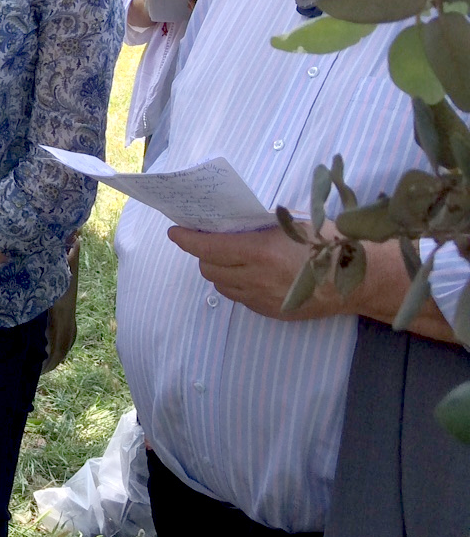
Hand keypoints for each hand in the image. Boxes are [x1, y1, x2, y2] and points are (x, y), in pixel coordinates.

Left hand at [167, 223, 345, 320]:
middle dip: (203, 255)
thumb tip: (229, 224)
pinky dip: (236, 285)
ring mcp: (264, 298)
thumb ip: (258, 226)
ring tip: (230, 258)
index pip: (208, 247)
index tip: (175, 232)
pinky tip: (249, 274)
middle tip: (208, 242)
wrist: (361, 279)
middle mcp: (257, 277)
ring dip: (219, 271)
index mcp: (260, 251)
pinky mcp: (272, 312)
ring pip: (222, 286)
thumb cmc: (329, 242)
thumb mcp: (292, 224)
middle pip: (210, 269)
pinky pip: (241, 298)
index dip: (187, 240)